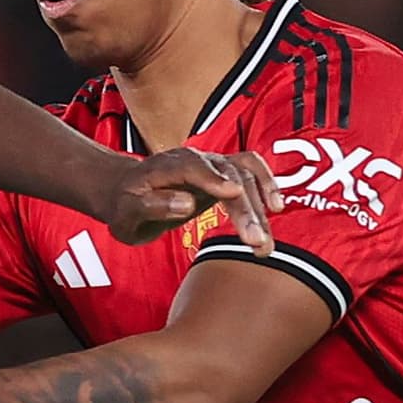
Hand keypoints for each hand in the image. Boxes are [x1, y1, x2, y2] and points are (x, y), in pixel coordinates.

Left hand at [106, 144, 275, 249]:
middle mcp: (195, 159)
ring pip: (245, 176)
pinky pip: (251, 172)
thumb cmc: (126, 205)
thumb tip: (186, 203)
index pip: (193, 167)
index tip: (232, 194)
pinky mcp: (224, 174)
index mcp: (167, 166)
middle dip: (245, 208)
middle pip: (226, 175)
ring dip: (260, 206)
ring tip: (265, 243)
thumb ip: (153, 206)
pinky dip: (267, 185)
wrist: (128, 192)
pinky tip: (276, 208)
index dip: (213, 179)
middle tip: (257, 241)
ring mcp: (212, 165)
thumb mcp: (127, 212)